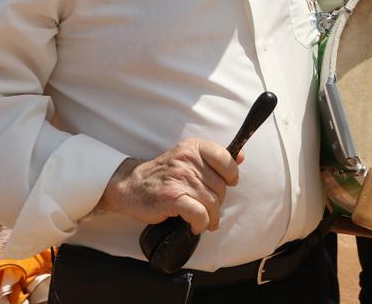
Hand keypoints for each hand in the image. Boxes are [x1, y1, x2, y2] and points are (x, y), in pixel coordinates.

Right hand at [97, 138, 242, 233]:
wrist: (131, 185)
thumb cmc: (163, 174)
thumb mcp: (187, 157)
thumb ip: (214, 158)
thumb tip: (241, 157)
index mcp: (194, 147)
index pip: (226, 159)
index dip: (231, 175)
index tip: (227, 183)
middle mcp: (188, 160)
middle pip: (220, 187)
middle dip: (218, 202)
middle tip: (209, 208)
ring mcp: (180, 178)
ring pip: (212, 203)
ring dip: (211, 217)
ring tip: (205, 220)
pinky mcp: (172, 197)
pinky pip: (199, 214)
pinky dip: (201, 223)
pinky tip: (195, 225)